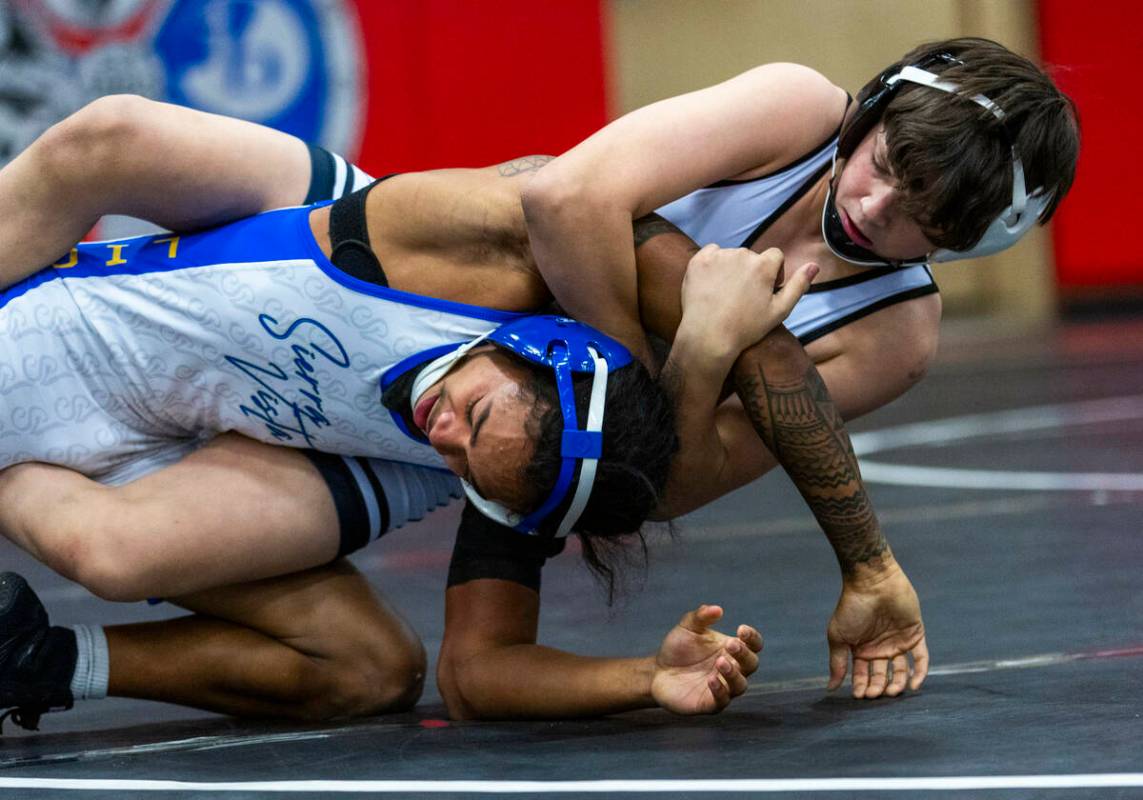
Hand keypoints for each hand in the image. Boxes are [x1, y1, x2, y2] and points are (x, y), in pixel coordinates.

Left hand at [651, 604, 762, 714]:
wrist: (657, 671)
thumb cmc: (678, 648)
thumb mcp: (687, 627)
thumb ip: (701, 616)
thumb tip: (717, 609)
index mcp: (731, 649)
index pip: (753, 645)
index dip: (752, 638)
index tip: (741, 629)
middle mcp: (732, 669)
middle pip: (751, 664)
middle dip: (744, 654)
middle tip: (730, 645)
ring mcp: (723, 687)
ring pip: (740, 685)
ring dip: (733, 674)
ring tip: (720, 662)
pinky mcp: (710, 703)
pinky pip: (722, 701)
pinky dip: (720, 691)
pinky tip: (711, 680)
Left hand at [678, 244, 817, 361]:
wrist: (707, 337)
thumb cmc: (746, 328)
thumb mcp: (780, 310)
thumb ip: (799, 285)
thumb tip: (815, 265)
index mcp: (764, 265)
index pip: (775, 256)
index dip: (772, 273)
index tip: (764, 291)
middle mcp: (742, 254)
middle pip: (752, 257)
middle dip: (750, 272)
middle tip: (741, 298)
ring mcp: (718, 256)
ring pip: (731, 256)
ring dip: (731, 268)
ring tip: (725, 294)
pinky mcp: (698, 260)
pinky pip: (711, 253)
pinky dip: (712, 265)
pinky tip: (712, 285)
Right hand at [826, 562, 929, 698]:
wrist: (872, 583)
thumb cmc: (852, 607)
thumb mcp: (839, 636)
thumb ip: (837, 662)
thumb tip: (830, 688)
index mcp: (861, 649)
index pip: (862, 675)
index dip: (861, 686)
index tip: (860, 696)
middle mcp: (880, 648)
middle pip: (882, 675)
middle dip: (879, 687)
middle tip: (876, 695)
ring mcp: (899, 642)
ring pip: (902, 671)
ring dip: (898, 683)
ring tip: (892, 691)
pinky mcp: (915, 635)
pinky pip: (921, 658)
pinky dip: (920, 672)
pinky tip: (914, 684)